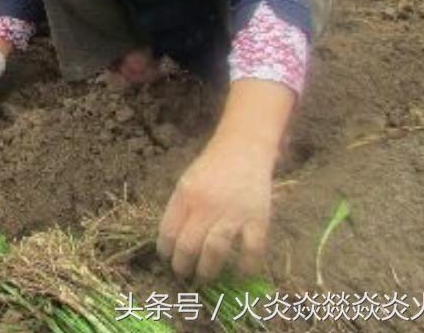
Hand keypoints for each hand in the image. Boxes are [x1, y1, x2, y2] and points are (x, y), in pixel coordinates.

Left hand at [156, 134, 276, 281]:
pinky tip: (241, 274)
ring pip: (215, 252)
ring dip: (207, 271)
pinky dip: (246, 266)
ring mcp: (233, 213)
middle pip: (188, 246)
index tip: (167, 259)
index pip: (168, 232)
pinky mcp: (258, 218)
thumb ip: (180, 208)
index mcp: (185, 196)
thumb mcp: (186, 181)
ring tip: (204, 277)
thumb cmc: (212, 166)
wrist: (243, 147)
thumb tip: (170, 240)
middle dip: (183, 266)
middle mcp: (206, 206)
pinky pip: (252, 250)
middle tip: (184, 273)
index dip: (165, 250)